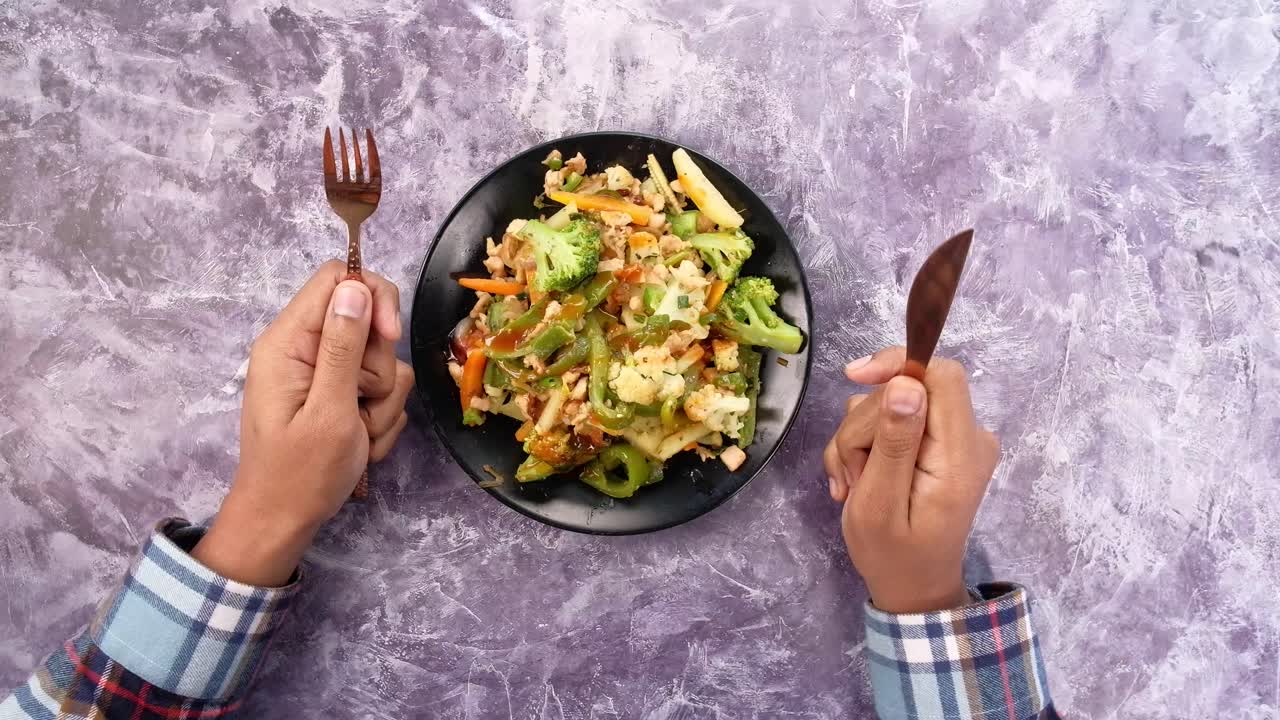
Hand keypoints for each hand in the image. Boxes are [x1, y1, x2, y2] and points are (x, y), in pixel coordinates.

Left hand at [193, 261, 414, 585]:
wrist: (282, 524)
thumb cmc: (299, 475)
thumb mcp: (329, 411)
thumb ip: (344, 347)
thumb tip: (356, 286)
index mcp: (289, 342)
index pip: (338, 278)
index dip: (375, 298)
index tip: (391, 336)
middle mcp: (304, 349)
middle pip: (369, 323)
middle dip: (380, 368)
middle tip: (361, 406)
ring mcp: (323, 374)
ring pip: (384, 362)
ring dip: (383, 403)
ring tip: (358, 435)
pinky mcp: (339, 396)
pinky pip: (382, 390)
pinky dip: (380, 419)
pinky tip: (361, 444)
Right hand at [824, 347, 998, 613]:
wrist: (913, 585)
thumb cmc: (892, 553)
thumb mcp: (878, 503)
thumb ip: (894, 443)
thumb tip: (906, 385)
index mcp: (962, 453)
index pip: (941, 375)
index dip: (897, 365)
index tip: (855, 377)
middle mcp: (970, 437)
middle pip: (906, 390)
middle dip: (864, 424)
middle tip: (850, 472)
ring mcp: (956, 439)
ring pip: (893, 405)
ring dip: (860, 438)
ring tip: (853, 482)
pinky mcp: (939, 443)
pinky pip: (896, 420)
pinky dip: (868, 443)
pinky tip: (859, 477)